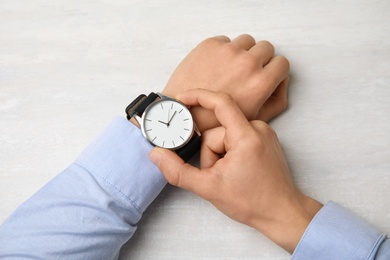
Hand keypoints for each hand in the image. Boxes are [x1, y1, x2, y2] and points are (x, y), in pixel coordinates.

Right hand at [150, 89, 321, 253]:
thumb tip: (157, 155)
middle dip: (210, 152)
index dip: (198, 96)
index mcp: (247, 137)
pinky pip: (237, 137)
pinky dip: (229, 151)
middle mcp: (259, 129)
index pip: (221, 102)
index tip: (182, 98)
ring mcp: (264, 133)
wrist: (282, 213)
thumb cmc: (253, 202)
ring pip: (226, 134)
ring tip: (229, 174)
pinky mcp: (265, 139)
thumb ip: (178, 171)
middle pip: (218, 130)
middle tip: (217, 173)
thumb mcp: (209, 189)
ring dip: (219, 154)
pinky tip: (236, 169)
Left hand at [162, 34, 289, 131]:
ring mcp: (228, 51)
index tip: (265, 73)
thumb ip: (277, 99)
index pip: (282, 62)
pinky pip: (226, 40)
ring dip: (242, 51)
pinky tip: (215, 66)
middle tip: (246, 72)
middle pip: (266, 47)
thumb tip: (282, 81)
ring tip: (229, 68)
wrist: (183, 112)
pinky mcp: (210, 45)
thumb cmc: (216, 119)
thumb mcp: (254, 118)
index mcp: (261, 83)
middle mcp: (247, 63)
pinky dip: (223, 50)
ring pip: (247, 40)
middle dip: (259, 58)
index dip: (274, 69)